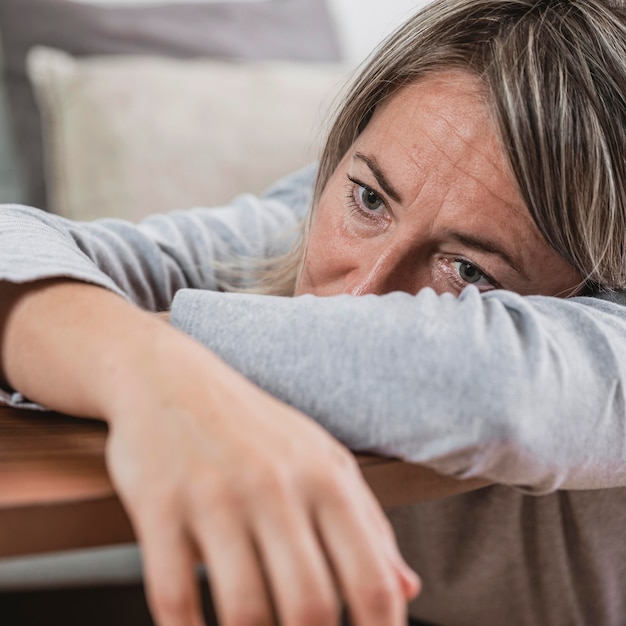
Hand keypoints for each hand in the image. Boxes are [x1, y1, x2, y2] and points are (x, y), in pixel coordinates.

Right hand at [103, 335, 419, 625]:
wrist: (171, 379)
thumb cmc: (256, 427)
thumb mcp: (323, 459)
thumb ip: (369, 524)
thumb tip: (408, 590)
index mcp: (326, 478)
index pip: (372, 580)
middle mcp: (275, 486)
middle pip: (310, 607)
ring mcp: (215, 495)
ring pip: (245, 611)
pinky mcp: (159, 505)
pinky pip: (174, 596)